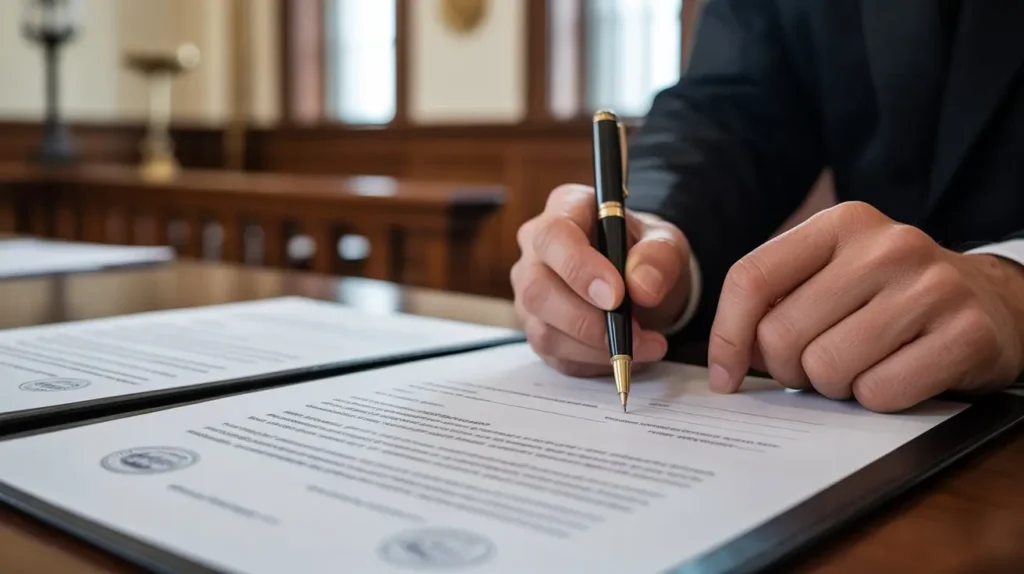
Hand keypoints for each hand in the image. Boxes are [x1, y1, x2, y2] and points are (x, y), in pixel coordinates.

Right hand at [512, 184, 691, 375]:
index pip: (553, 236)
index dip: (579, 268)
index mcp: (564, 210)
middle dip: (586, 319)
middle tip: (634, 331)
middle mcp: (535, 250)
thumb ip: (660, 256)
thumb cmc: (644, 253)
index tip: (617, 296)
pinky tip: (624, 350)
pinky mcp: (537, 328)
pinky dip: (593, 361)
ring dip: (596, 345)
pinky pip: (554, 354)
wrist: (640, 282)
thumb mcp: (665, 243)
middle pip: (537, 288)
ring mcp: (530, 292)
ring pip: (543, 329)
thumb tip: (643, 287)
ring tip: (644, 343)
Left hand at [708, 201, 1023, 411]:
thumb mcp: (832, 275)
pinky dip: (876, 398)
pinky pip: (879, 392)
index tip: (725, 377)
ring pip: (828, 368)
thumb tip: (726, 362)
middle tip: (816, 367)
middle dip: (789, 369)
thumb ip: (776, 301)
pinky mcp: (965, 333)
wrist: (989, 302)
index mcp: (840, 224)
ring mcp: (931, 287)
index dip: (727, 336)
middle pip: (783, 334)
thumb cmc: (888, 297)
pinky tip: (897, 374)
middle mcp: (887, 245)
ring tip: (860, 366)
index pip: (751, 278)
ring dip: (834, 386)